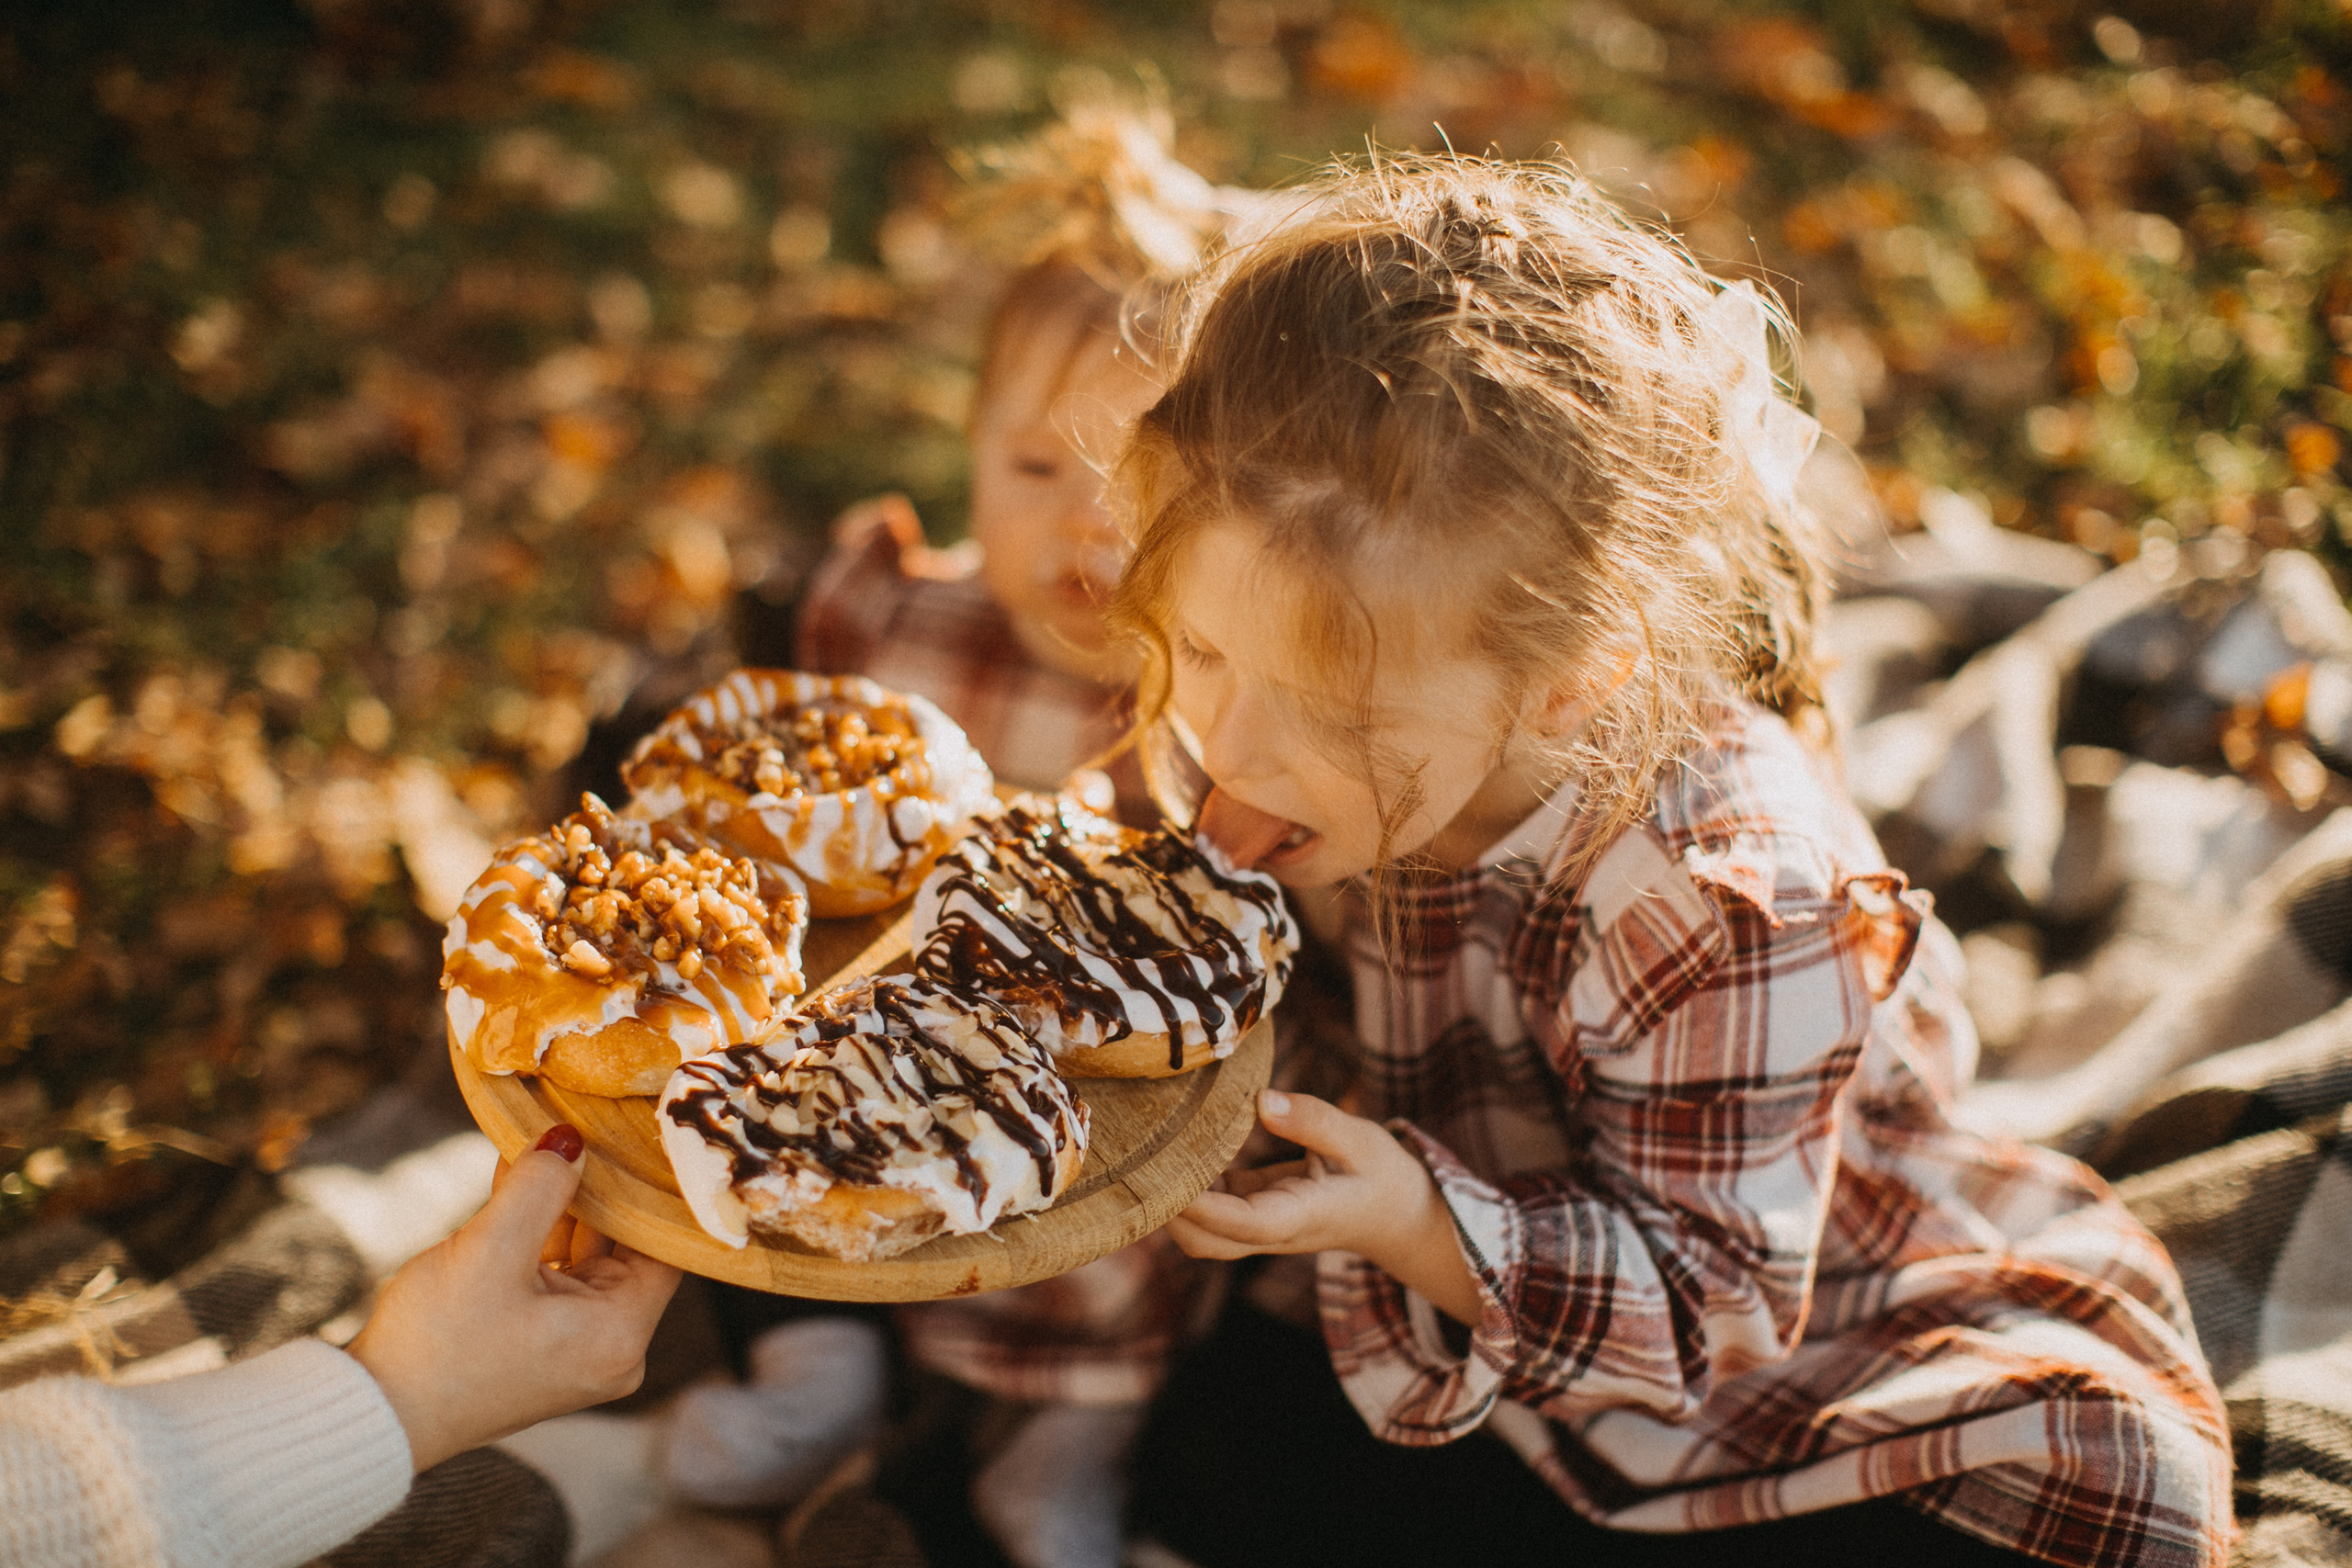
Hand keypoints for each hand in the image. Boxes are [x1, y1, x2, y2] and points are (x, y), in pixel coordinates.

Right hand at [348, 1125, 681, 1471]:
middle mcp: (611, 1347)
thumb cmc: (436, 1345)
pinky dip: (536, 1234)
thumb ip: (541, 1187)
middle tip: (580, 1124)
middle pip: (624, 1248)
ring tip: (539, 1141)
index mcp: (620, 1334)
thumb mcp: (490, 1251)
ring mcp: (576, 1348)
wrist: (374, 1414)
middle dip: (594, 1188)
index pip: (664, 1245)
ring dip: (559, 1204)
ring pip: (585, 1255)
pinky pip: (554, 1275)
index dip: (647, 1187)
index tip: (632, 1136)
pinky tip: (515, 1180)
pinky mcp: (541, 1344)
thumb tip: (572, 1140)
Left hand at [1167, 1091, 1483, 1325]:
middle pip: (1205, 1241)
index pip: (1242, 1223)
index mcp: (1300, 1217)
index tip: (1165, 1172)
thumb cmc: (1384, 1177)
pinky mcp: (1256, 1211)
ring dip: (1176, 1199)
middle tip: (1146, 1156)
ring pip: (1203, 1233)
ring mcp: (1261, 1227)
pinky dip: (1192, 1186)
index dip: (1200, 1204)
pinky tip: (1188, 1146)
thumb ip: (1313, 1121)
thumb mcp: (1361, 1139)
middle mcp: (1273, 1231)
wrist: (1399, 1214)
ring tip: (1159, 1146)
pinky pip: (1214, 1209)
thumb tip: (1261, 1101)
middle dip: (1169, 1210)